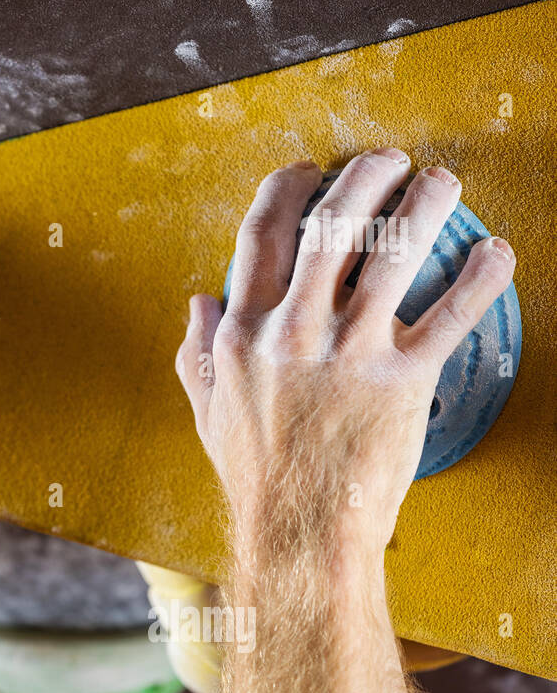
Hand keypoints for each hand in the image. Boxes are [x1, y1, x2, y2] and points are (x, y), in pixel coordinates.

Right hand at [176, 149, 514, 560]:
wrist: (299, 531)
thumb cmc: (255, 475)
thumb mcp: (208, 410)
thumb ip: (198, 351)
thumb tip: (199, 301)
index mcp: (243, 331)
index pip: (262, 235)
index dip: (285, 189)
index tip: (306, 171)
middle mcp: (293, 329)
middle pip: (332, 224)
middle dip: (363, 177)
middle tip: (388, 161)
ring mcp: (348, 351)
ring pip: (393, 251)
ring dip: (423, 203)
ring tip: (441, 182)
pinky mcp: (402, 378)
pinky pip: (451, 314)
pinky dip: (480, 277)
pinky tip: (496, 251)